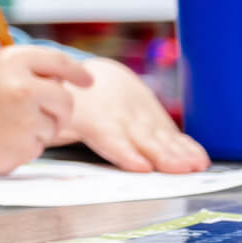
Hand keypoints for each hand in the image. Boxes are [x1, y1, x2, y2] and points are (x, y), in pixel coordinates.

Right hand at [0, 46, 89, 180]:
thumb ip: (17, 70)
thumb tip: (56, 77)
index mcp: (9, 60)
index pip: (59, 63)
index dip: (77, 73)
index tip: (86, 81)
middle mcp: (22, 86)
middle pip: (64, 100)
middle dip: (56, 110)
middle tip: (31, 116)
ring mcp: (24, 118)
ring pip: (53, 127)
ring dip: (35, 130)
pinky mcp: (21, 147)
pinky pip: (36, 147)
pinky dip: (20, 148)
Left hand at [57, 58, 209, 172]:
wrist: (92, 74)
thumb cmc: (66, 105)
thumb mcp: (53, 116)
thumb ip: (51, 128)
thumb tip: (42, 138)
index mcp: (87, 115)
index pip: (107, 135)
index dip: (124, 151)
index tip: (140, 166)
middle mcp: (116, 112)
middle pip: (139, 136)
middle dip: (161, 154)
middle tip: (179, 169)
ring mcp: (137, 111)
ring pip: (158, 132)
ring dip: (178, 151)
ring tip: (195, 166)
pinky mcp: (152, 113)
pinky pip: (169, 130)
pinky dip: (185, 145)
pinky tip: (199, 159)